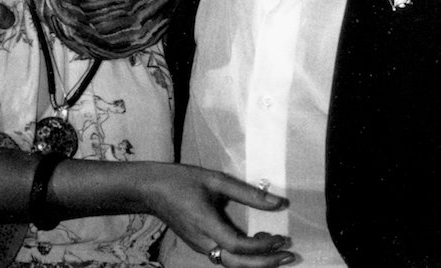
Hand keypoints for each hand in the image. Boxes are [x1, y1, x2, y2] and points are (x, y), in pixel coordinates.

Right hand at [141, 165, 293, 267]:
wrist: (150, 189)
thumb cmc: (182, 180)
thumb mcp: (216, 180)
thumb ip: (247, 193)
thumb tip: (278, 203)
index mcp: (206, 224)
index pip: (238, 246)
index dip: (262, 246)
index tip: (281, 237)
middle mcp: (203, 242)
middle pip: (237, 264)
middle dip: (266, 264)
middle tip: (290, 255)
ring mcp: (200, 246)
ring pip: (231, 264)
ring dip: (256, 262)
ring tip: (277, 250)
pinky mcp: (199, 245)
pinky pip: (225, 258)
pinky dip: (244, 257)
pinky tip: (257, 245)